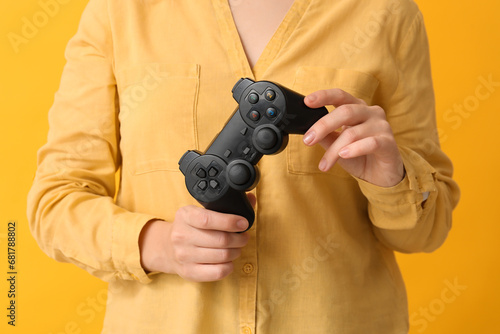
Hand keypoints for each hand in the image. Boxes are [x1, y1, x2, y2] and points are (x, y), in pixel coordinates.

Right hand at [139, 194, 255, 281]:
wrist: (166, 247)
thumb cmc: (190, 227)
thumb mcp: (199, 211)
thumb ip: (225, 206)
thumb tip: (251, 199)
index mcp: (185, 216)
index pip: (209, 219)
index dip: (230, 222)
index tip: (243, 223)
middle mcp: (181, 236)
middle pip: (220, 240)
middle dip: (239, 239)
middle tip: (243, 237)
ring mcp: (183, 255)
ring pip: (222, 256)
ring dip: (236, 251)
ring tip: (237, 247)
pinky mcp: (189, 272)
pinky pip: (218, 272)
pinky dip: (229, 266)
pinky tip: (229, 260)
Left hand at [303, 89, 404, 186]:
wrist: (380, 175)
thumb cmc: (359, 156)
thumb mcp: (337, 145)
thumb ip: (325, 136)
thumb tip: (307, 130)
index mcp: (357, 108)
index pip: (340, 96)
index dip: (324, 96)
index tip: (307, 102)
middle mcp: (371, 112)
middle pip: (345, 112)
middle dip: (323, 126)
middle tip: (307, 141)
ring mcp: (382, 126)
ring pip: (353, 132)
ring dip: (334, 150)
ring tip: (324, 164)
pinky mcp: (388, 143)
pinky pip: (370, 143)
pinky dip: (354, 149)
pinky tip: (343, 155)